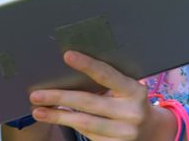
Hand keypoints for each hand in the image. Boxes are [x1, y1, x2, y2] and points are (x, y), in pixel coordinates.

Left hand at [29, 51, 169, 140]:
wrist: (152, 132)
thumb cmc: (133, 104)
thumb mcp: (128, 91)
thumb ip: (109, 85)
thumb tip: (71, 75)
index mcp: (135, 91)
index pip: (108, 75)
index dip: (87, 65)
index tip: (67, 55)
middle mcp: (131, 112)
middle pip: (89, 102)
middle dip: (60, 97)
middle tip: (36, 95)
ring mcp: (124, 133)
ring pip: (84, 122)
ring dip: (58, 116)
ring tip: (38, 111)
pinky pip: (88, 136)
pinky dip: (71, 126)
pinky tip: (59, 119)